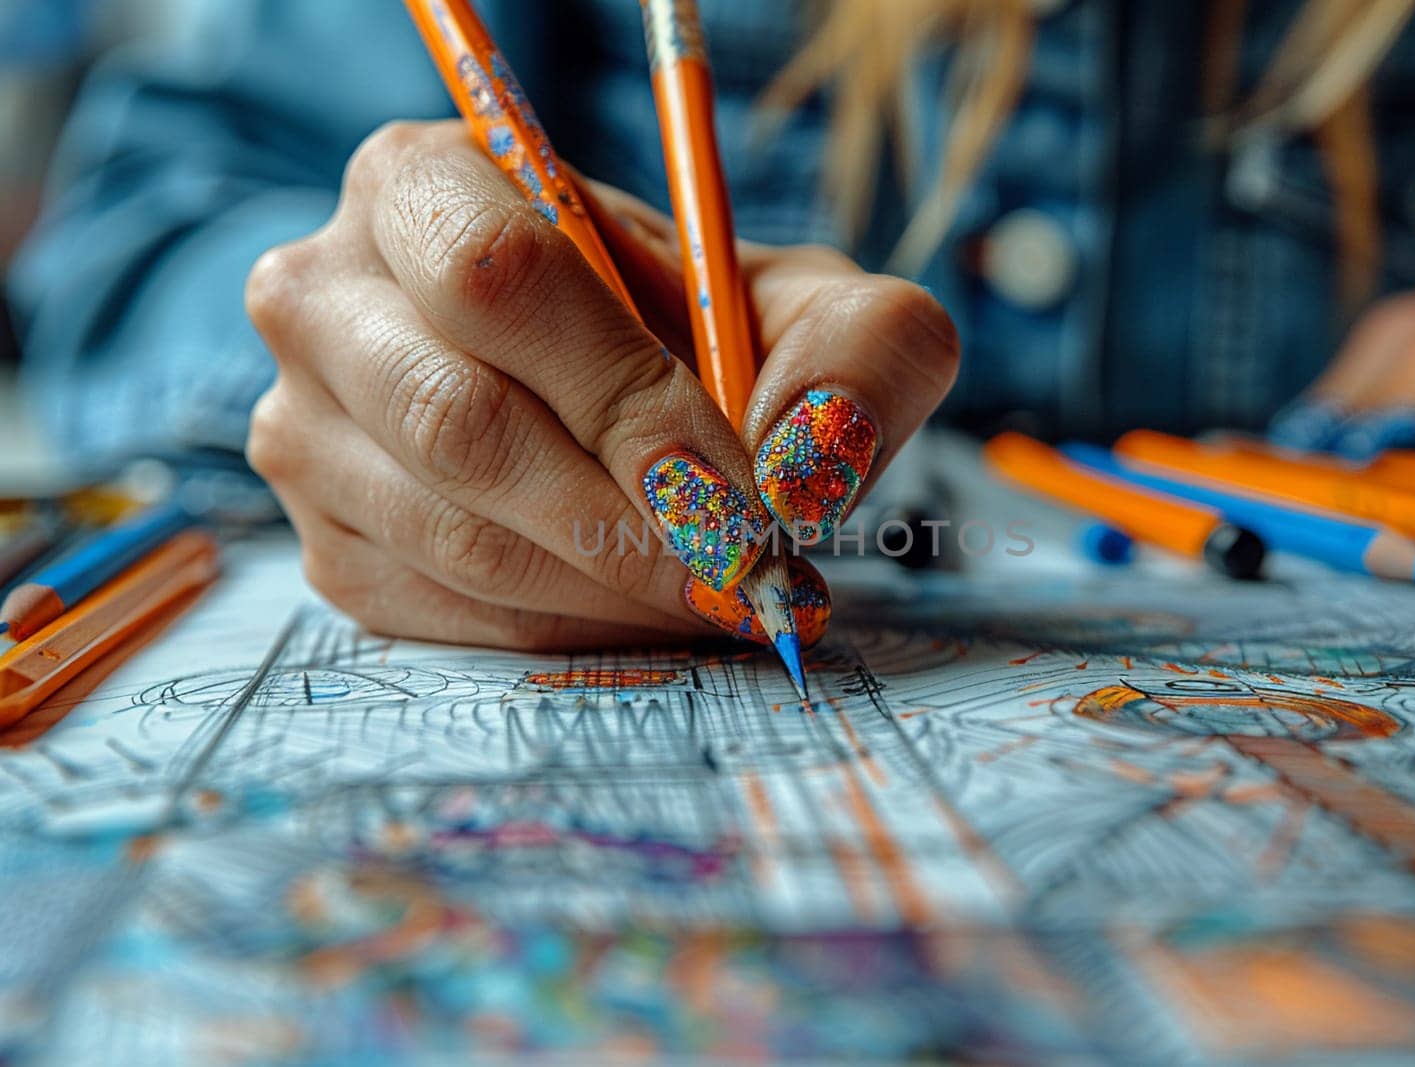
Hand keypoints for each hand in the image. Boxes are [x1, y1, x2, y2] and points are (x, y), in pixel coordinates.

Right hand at [245, 120, 957, 649]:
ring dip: (609, 589)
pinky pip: (438, 610)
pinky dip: (564, 630)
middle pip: (458, 422)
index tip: (741, 499)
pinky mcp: (323, 539)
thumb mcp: (811, 308)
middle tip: (742, 575)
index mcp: (424, 182)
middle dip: (627, 523)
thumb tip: (810, 470)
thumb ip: (862, 352)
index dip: (629, 403)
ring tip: (714, 594)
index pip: (498, 280)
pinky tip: (638, 608)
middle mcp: (326, 295)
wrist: (620, 394)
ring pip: (451, 535)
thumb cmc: (703, 333)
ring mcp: (303, 426)